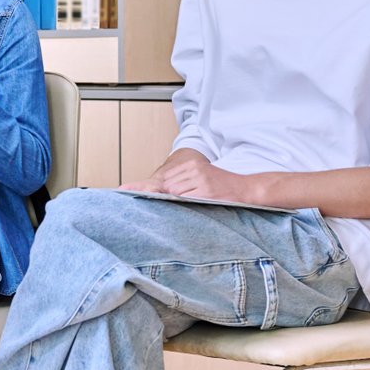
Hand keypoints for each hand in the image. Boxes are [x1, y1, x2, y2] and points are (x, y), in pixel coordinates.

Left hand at [125, 158, 259, 202]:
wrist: (248, 189)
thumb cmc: (222, 189)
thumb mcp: (201, 180)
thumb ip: (181, 185)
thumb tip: (157, 194)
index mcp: (190, 166)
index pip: (162, 179)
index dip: (143, 187)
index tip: (122, 190)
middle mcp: (193, 170)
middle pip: (165, 186)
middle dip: (159, 196)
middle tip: (159, 200)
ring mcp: (199, 179)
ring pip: (174, 193)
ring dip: (177, 201)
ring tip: (196, 200)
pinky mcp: (206, 190)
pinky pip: (186, 199)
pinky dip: (186, 203)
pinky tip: (198, 202)